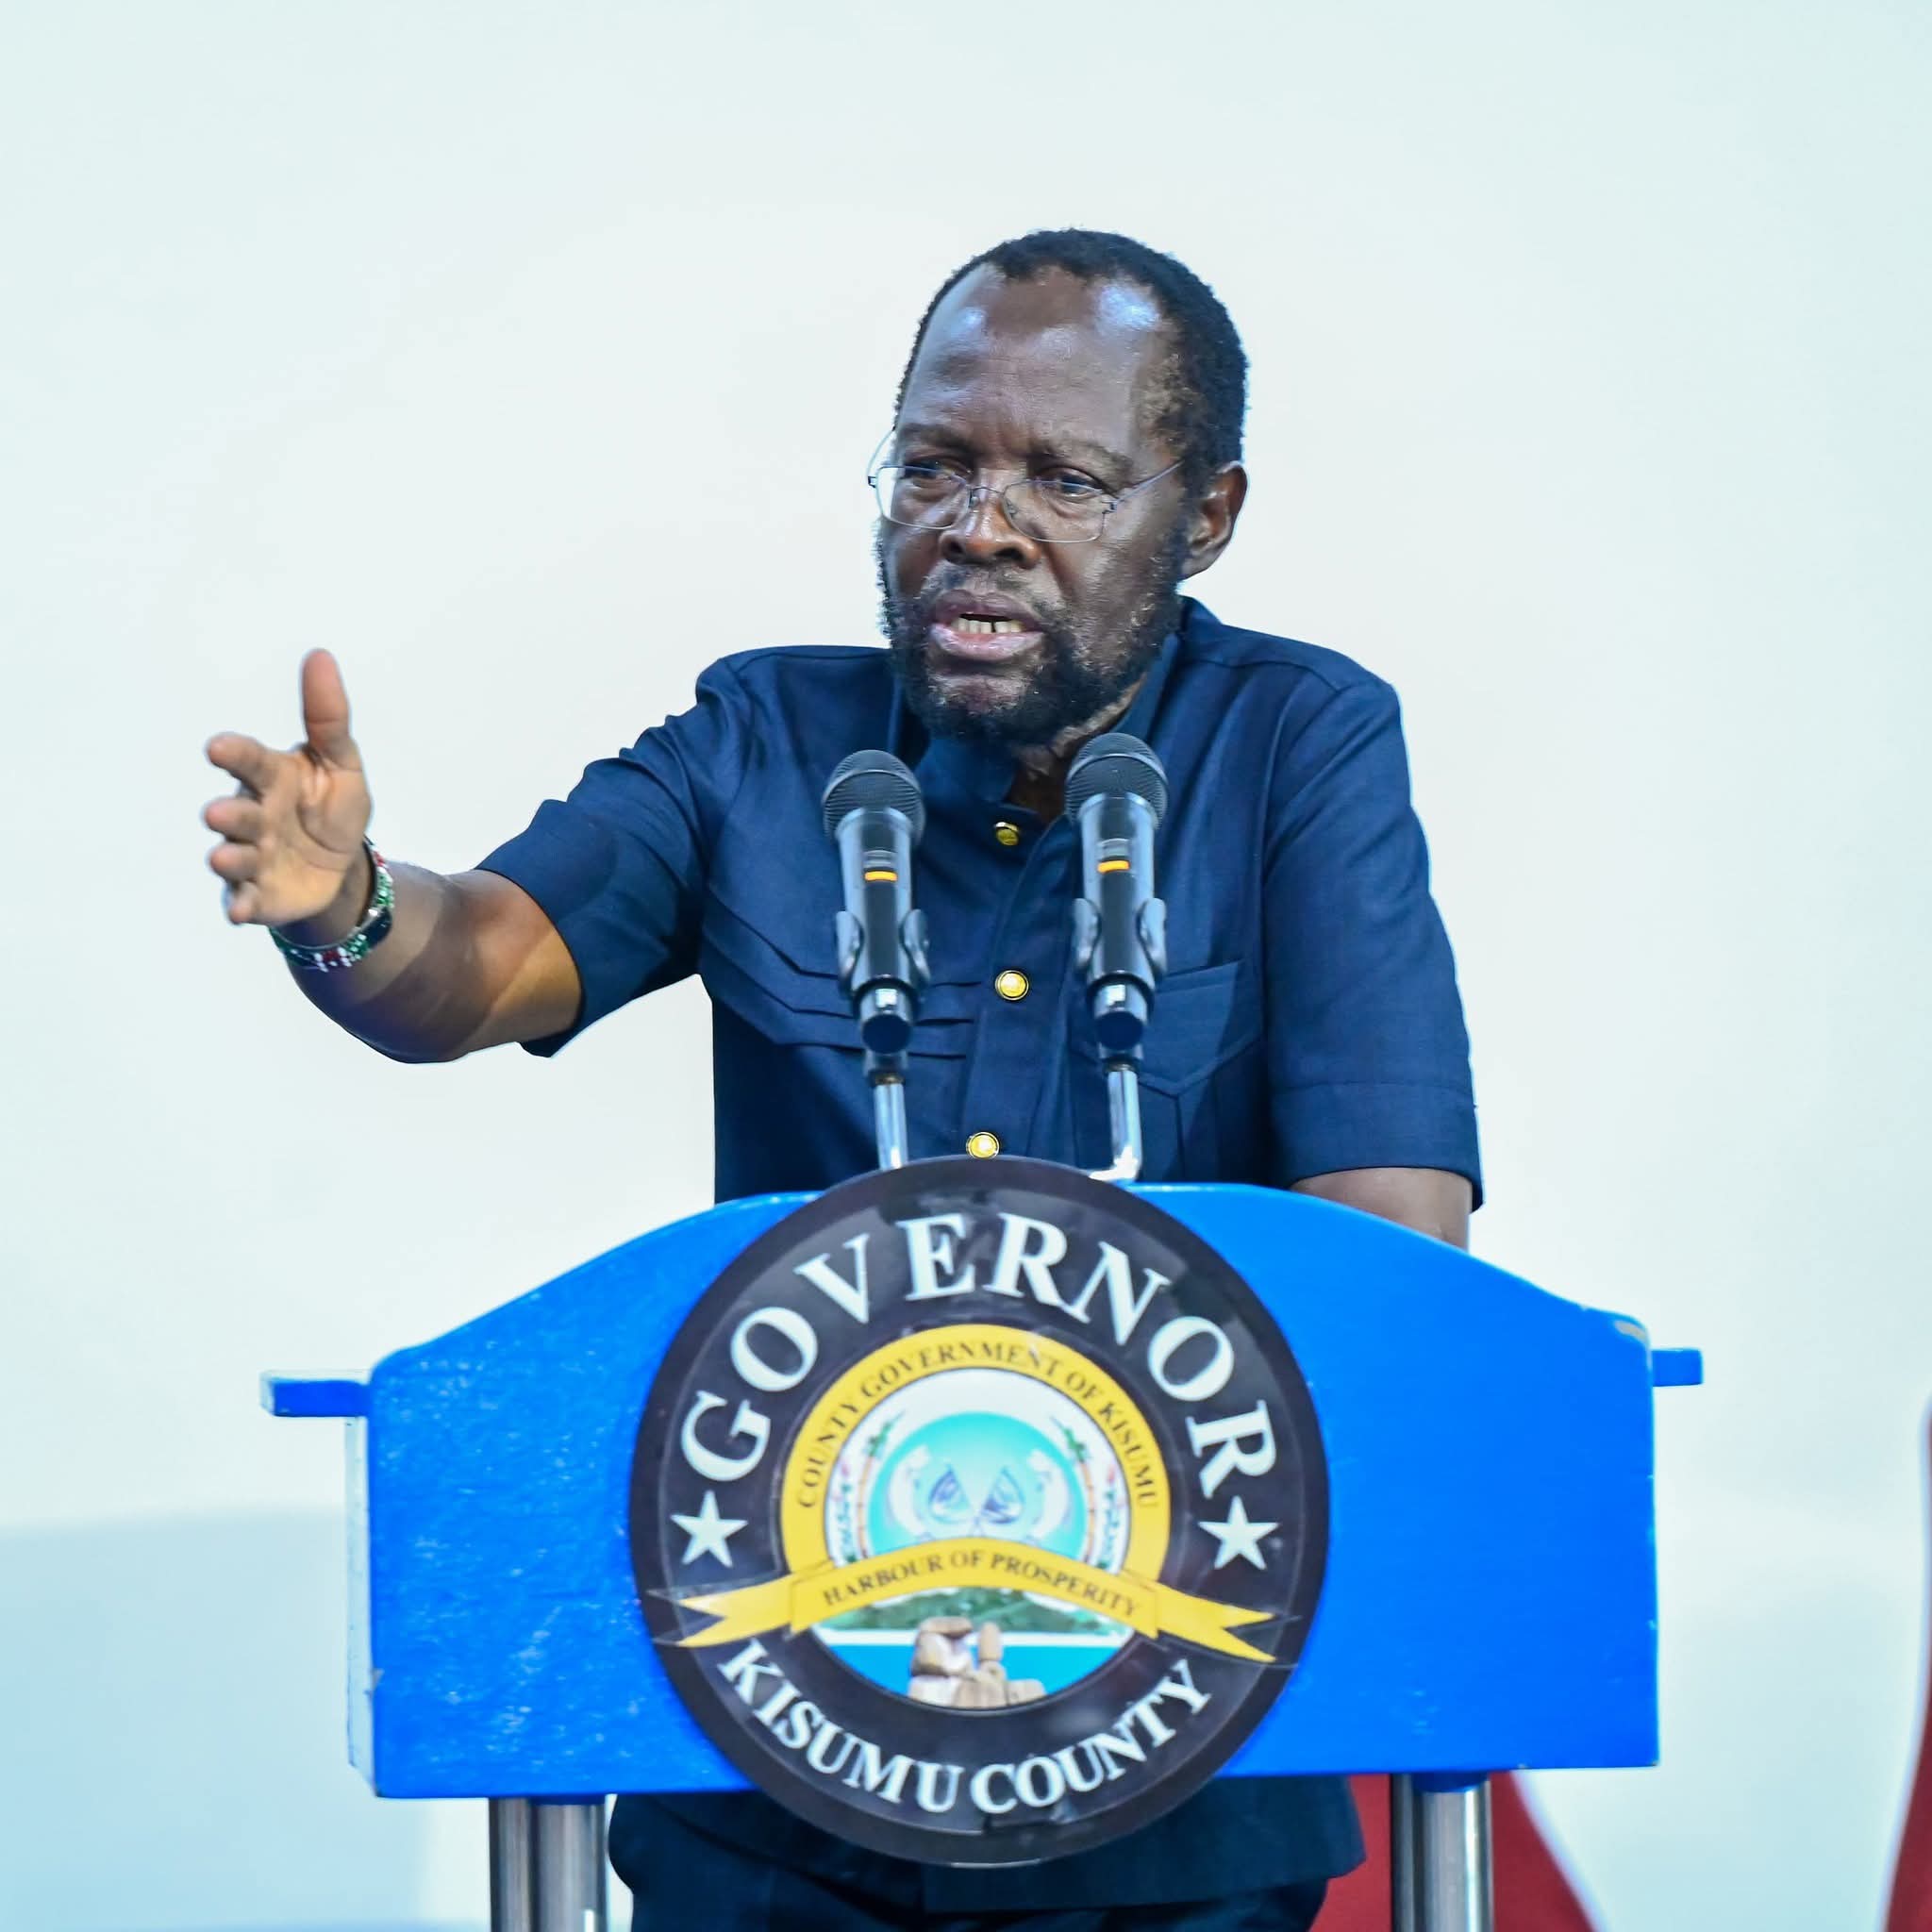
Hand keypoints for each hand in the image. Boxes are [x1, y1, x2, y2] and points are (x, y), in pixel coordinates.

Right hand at [204, 650, 373, 930]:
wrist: (340, 867)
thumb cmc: (331, 806)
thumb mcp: (341, 763)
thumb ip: (328, 717)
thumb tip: (320, 655)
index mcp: (270, 779)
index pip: (249, 762)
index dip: (235, 755)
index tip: (218, 748)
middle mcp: (252, 816)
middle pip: (236, 813)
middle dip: (226, 814)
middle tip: (218, 813)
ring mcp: (251, 856)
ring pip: (234, 857)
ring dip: (228, 858)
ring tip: (223, 857)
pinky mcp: (257, 894)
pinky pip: (245, 900)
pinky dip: (240, 905)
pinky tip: (239, 911)